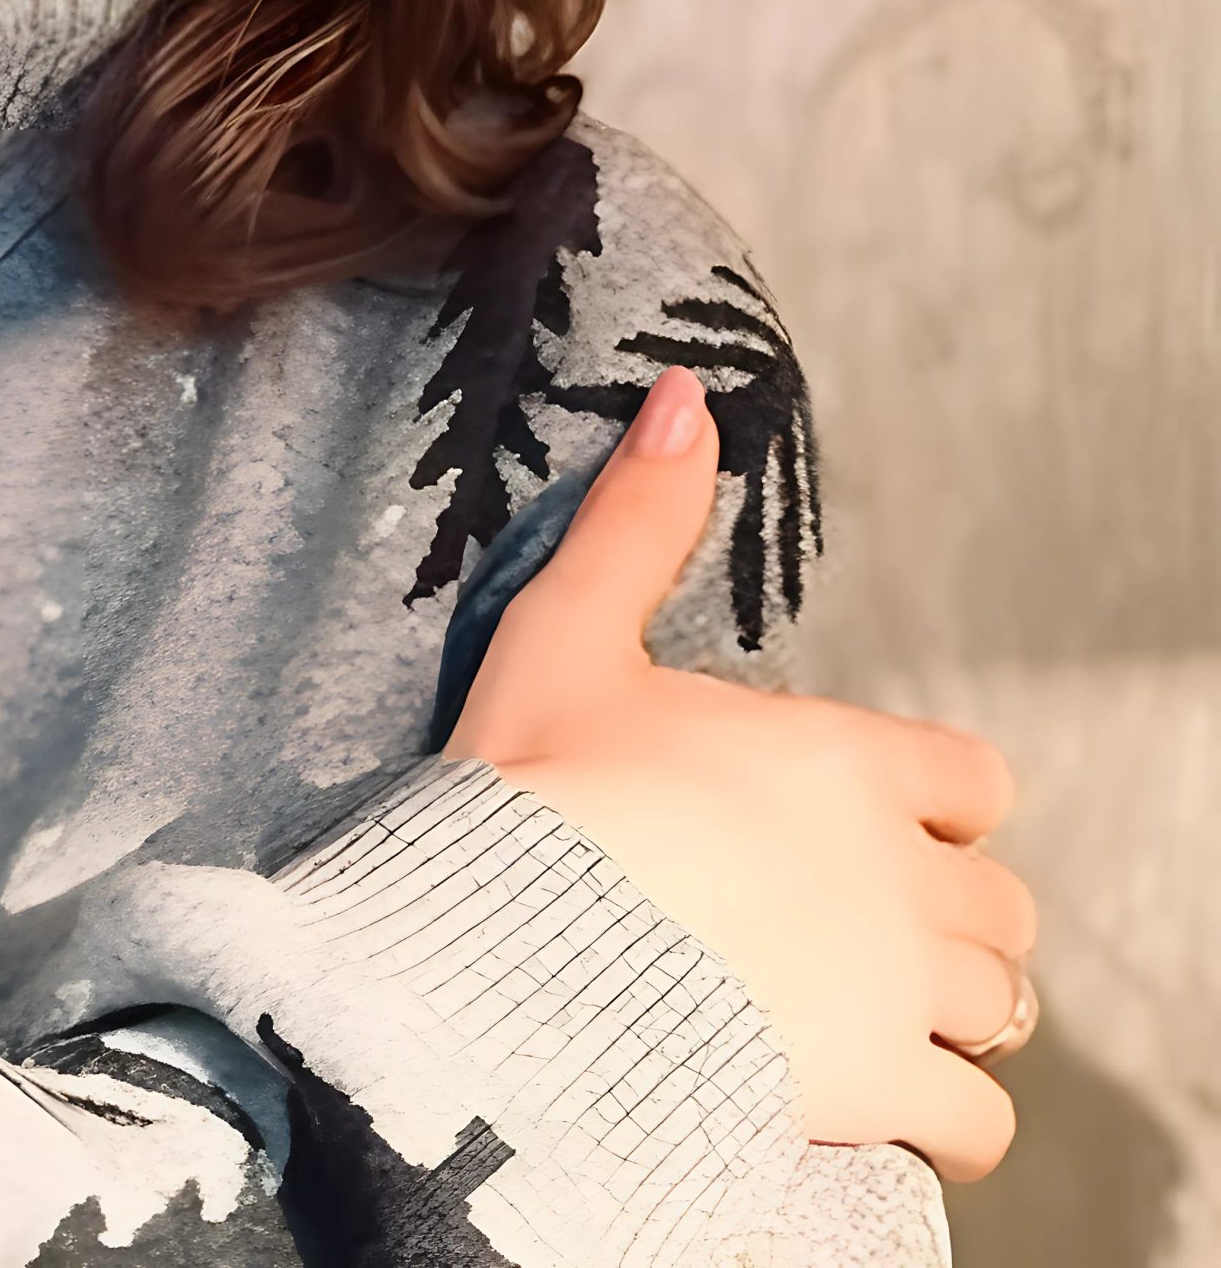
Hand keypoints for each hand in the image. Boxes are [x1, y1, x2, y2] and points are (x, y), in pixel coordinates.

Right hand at [444, 367, 1036, 1179]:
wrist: (514, 956)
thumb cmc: (536, 793)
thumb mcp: (570, 634)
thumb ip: (637, 521)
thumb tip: (684, 396)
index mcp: (840, 758)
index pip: (968, 778)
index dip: (931, 800)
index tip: (870, 819)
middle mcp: (899, 872)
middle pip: (1000, 899)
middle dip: (950, 912)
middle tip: (863, 923)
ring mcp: (899, 988)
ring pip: (1003, 1004)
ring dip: (954, 1009)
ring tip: (876, 1011)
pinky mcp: (879, 1089)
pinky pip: (978, 1121)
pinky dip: (949, 1117)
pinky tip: (883, 1102)